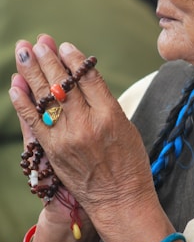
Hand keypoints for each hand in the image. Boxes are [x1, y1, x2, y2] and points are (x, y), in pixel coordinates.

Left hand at [9, 35, 156, 233]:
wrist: (119, 199)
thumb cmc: (130, 163)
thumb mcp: (127, 126)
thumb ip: (105, 102)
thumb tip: (84, 78)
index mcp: (110, 115)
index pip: (88, 78)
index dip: (74, 59)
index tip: (65, 45)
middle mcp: (87, 124)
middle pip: (63, 84)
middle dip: (49, 59)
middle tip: (39, 42)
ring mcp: (67, 138)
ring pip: (45, 98)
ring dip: (31, 72)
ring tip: (23, 51)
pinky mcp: (53, 151)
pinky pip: (33, 122)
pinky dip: (22, 102)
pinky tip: (15, 84)